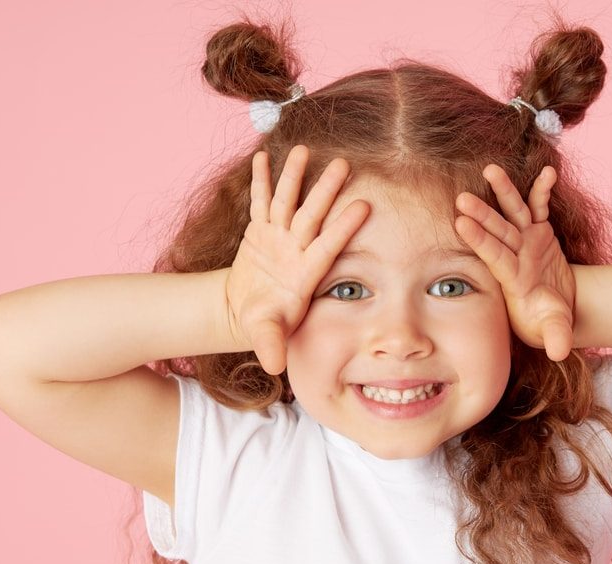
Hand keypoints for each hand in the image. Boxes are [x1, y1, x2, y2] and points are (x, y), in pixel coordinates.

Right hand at [227, 145, 369, 374]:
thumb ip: (272, 345)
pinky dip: (261, 181)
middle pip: (312, 213)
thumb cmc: (264, 322)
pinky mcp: (259, 230)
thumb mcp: (266, 333)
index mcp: (305, 270)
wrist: (246, 310)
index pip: (328, 244)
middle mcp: (295, 248)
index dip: (344, 226)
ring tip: (304, 150)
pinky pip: (260, 202)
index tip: (365, 205)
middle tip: (344, 163)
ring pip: (288, 201)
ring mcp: (278, 236)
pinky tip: (264, 157)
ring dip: (295, 177)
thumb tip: (275, 367)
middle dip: (326, 190)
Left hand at [453, 164, 575, 360]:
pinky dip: (543, 191)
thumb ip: (555, 336)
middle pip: (497, 231)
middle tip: (461, 198)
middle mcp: (516, 255)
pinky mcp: (540, 232)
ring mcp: (526, 241)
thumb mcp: (554, 329)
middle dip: (482, 215)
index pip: (494, 257)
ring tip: (490, 169)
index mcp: (514, 278)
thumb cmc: (548, 322)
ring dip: (503, 192)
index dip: (479, 241)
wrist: (554, 308)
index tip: (461, 224)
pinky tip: (548, 172)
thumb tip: (557, 352)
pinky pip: (540, 207)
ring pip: (512, 212)